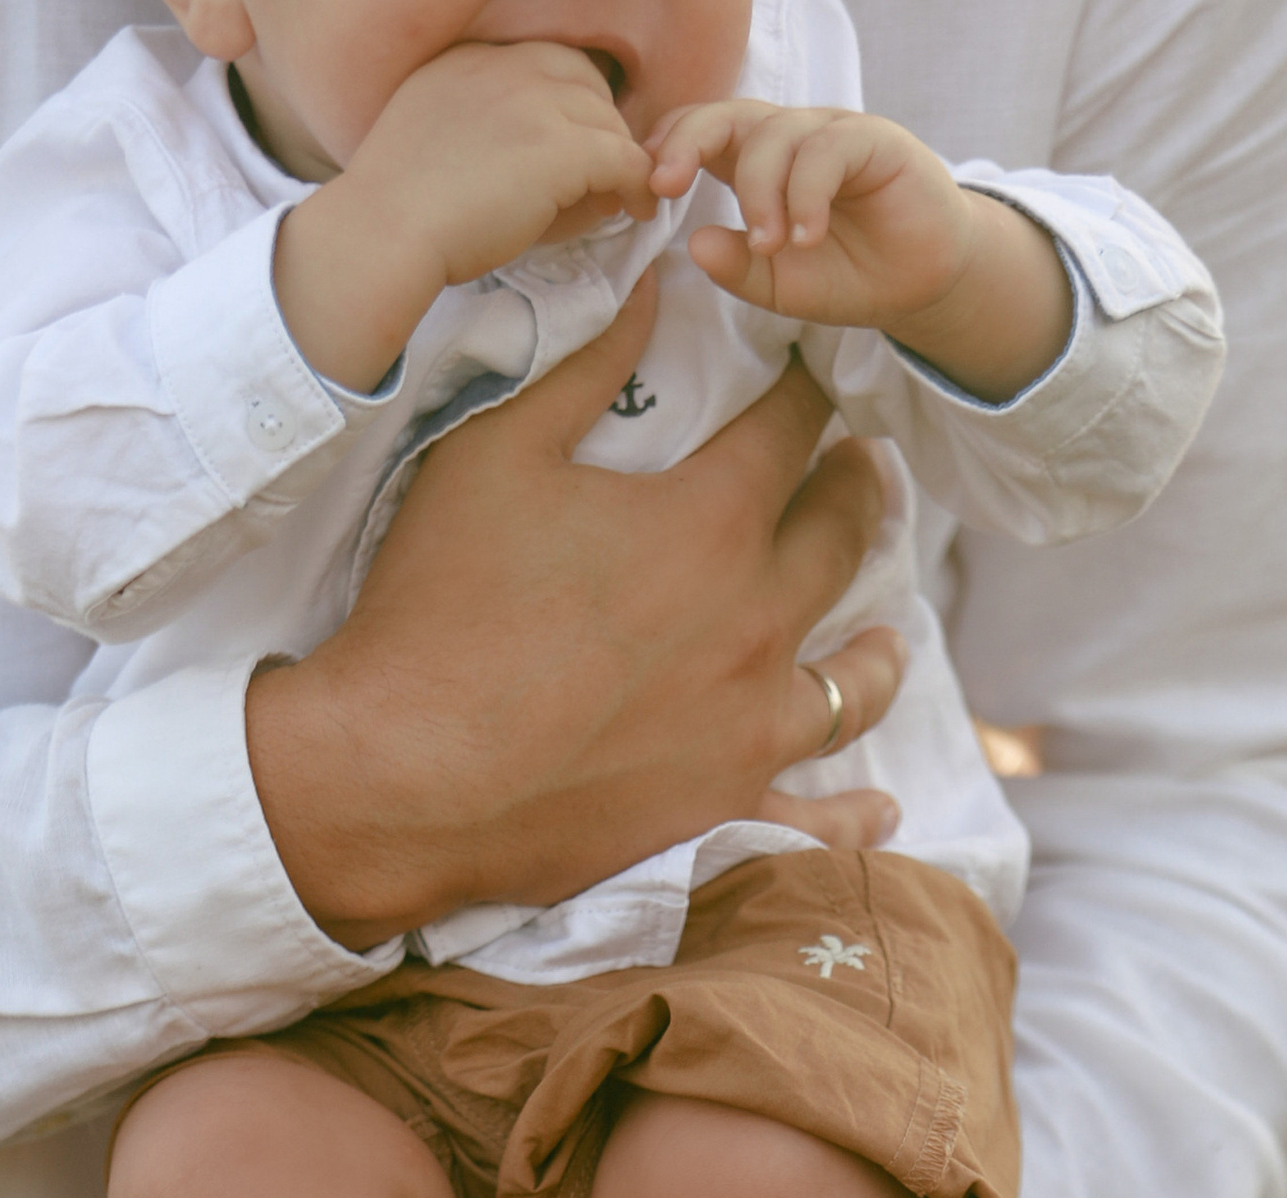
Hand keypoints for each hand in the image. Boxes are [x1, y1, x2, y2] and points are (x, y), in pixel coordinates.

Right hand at [247, 279, 907, 948]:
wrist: (401, 776)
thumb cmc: (437, 608)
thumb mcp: (493, 454)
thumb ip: (583, 365)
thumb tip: (652, 285)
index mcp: (708, 524)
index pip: (789, 430)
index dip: (806, 390)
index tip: (814, 374)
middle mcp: (753, 624)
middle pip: (838, 540)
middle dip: (856, 493)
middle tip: (861, 476)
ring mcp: (746, 730)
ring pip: (852, 682)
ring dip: (875, 649)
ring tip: (884, 634)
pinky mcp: (719, 814)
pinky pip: (816, 823)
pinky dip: (853, 815)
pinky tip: (878, 803)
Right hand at [276, 45, 654, 390]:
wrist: (383, 234)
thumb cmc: (394, 214)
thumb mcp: (429, 144)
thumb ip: (474, 133)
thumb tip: (530, 163)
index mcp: (468, 62)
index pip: (541, 63)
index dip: (565, 103)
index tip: (569, 145)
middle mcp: (504, 67)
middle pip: (584, 80)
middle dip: (599, 122)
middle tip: (603, 173)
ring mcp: (534, 103)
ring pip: (608, 119)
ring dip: (620, 158)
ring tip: (621, 198)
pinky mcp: (559, 148)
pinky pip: (624, 159)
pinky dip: (638, 185)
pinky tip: (638, 211)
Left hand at [649, 104, 1074, 399]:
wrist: (923, 281)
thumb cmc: (849, 274)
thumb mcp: (783, 285)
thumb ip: (739, 268)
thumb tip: (694, 245)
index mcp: (758, 164)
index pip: (703, 133)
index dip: (670, 147)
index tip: (647, 188)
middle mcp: (790, 139)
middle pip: (728, 115)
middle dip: (688, 142)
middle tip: (666, 187)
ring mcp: (831, 133)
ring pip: (776, 135)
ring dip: (761, 193)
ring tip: (771, 245)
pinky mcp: (873, 139)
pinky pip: (827, 150)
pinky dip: (808, 194)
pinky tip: (807, 236)